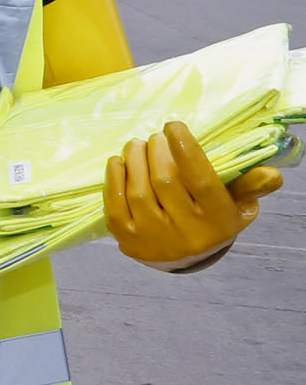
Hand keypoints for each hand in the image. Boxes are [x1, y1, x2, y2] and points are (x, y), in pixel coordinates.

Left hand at [104, 120, 280, 270]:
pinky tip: (117, 161)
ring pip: (139, 192)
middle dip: (157, 152)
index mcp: (216, 220)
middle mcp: (186, 233)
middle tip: (154, 137)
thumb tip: (270, 172)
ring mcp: (155, 239)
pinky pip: (115, 206)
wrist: (186, 258)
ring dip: (134, 161)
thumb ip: (250, 186)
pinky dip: (114, 180)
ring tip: (136, 144)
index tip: (173, 126)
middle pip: (165, 182)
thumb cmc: (212, 221)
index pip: (200, 179)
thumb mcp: (238, 206)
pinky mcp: (129, 242)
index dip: (185, 149)